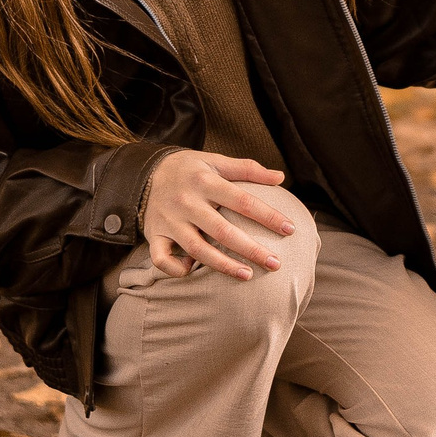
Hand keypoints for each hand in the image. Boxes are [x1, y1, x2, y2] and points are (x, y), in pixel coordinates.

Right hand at [141, 151, 293, 279]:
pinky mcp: (154, 235)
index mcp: (205, 181)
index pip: (242, 200)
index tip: (289, 230)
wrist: (146, 172)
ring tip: (247, 276)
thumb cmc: (190, 169)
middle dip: (251, 249)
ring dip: (222, 265)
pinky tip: (191, 272)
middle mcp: (187, 202)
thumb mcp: (216, 160)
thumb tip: (280, 177)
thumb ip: (248, 169)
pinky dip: (175, 269)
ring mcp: (170, 221)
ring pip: (197, 248)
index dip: (267, 216)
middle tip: (275, 263)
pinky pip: (161, 259)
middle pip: (222, 230)